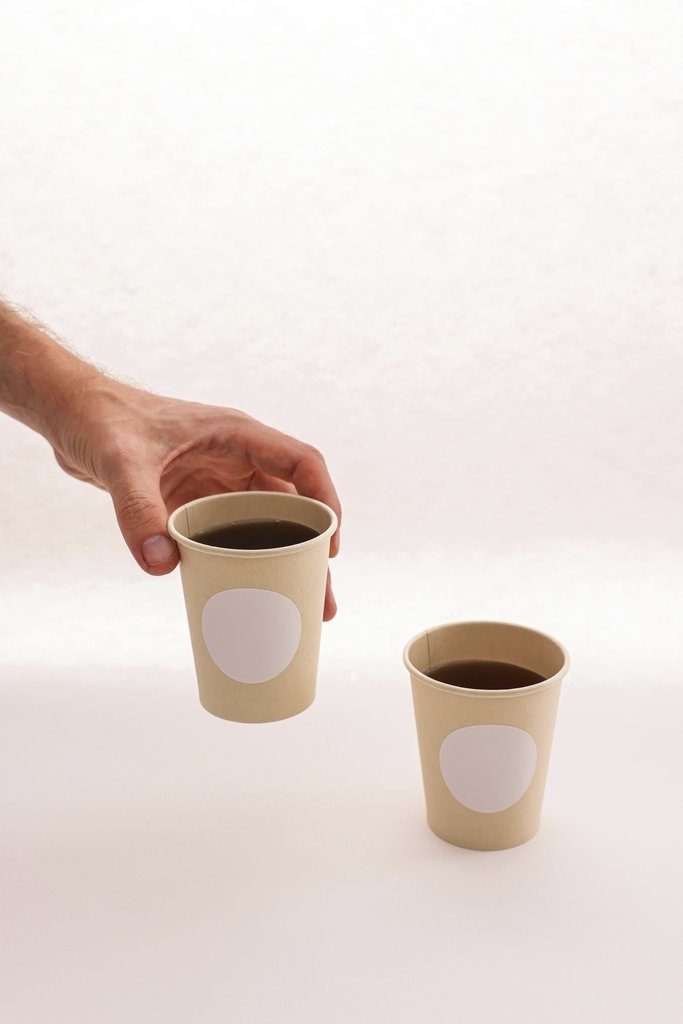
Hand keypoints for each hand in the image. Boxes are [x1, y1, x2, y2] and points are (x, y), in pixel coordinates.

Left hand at [52, 382, 340, 619]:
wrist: (70, 414)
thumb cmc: (101, 419)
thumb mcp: (120, 462)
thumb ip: (138, 510)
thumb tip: (160, 565)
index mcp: (236, 435)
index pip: (301, 463)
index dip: (324, 502)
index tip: (328, 546)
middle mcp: (235, 458)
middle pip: (291, 507)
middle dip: (310, 553)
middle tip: (321, 602)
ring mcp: (217, 481)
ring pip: (265, 525)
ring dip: (283, 564)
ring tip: (300, 609)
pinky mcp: (195, 500)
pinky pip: (230, 535)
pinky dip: (244, 563)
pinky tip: (248, 592)